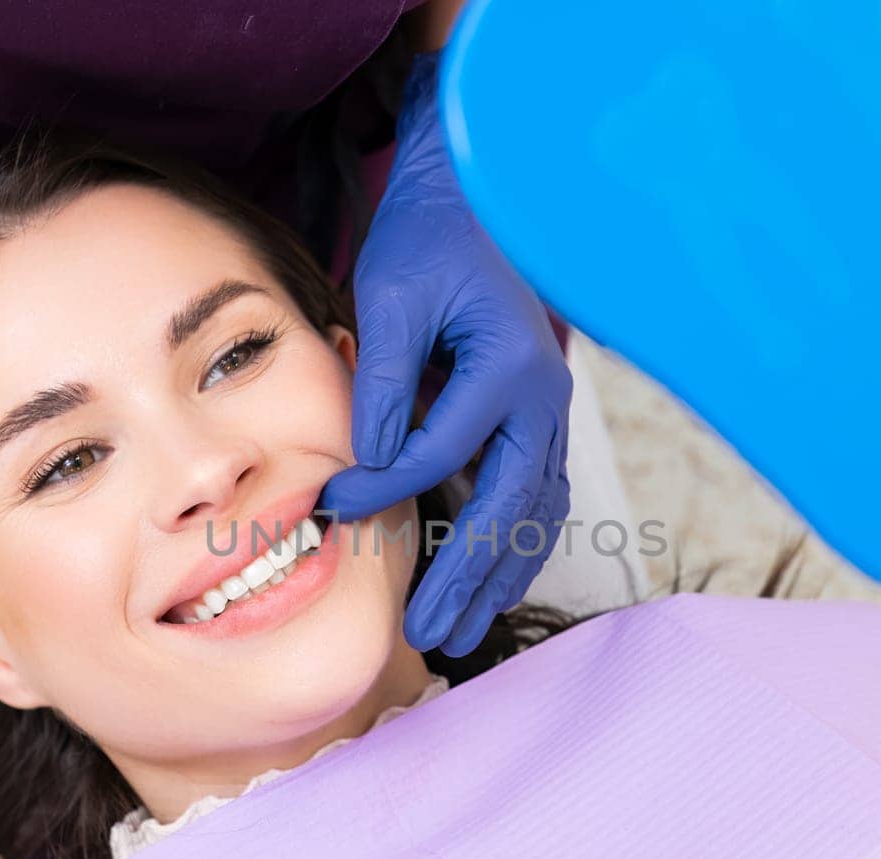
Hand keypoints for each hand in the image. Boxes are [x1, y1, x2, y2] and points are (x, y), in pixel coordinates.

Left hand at [319, 50, 572, 655]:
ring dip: (497, 577)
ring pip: (533, 516)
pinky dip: (516, 547)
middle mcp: (545, 401)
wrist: (480, 202)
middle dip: (466, 577)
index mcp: (509, 368)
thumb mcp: (394, 293)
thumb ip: (384, 380)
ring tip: (459, 631)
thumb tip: (368, 465)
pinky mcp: (540, 423)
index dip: (382, 483)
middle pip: (507, 508)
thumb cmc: (431, 240)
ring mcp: (551, 415)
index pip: (442, 450)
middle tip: (428, 633)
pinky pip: (537, 499)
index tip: (330, 506)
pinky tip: (491, 585)